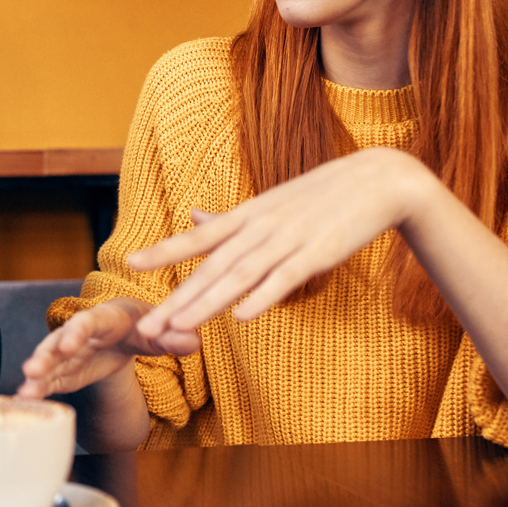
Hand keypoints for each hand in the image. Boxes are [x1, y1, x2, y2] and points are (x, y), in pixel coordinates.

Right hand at [17, 298, 187, 398]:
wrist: (128, 327)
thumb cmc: (143, 326)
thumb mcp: (160, 331)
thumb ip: (174, 337)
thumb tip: (190, 340)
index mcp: (106, 318)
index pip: (90, 321)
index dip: (77, 331)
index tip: (68, 343)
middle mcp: (82, 332)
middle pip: (61, 340)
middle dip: (47, 354)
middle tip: (32, 368)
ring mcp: (71, 351)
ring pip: (50, 360)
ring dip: (37, 374)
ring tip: (24, 391)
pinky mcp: (67, 370)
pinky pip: (50, 378)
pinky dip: (38, 388)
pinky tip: (26, 400)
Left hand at [129, 148, 428, 345]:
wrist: (377, 179)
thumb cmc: (321, 196)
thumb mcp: (269, 203)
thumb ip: (231, 219)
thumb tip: (194, 218)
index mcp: (247, 215)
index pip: (198, 238)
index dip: (164, 250)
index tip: (131, 263)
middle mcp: (260, 227)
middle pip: (211, 267)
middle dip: (177, 299)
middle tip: (146, 326)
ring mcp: (288, 240)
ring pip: (240, 276)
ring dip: (208, 304)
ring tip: (179, 327)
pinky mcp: (318, 254)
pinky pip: (284, 279)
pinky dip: (262, 298)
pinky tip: (241, 318)